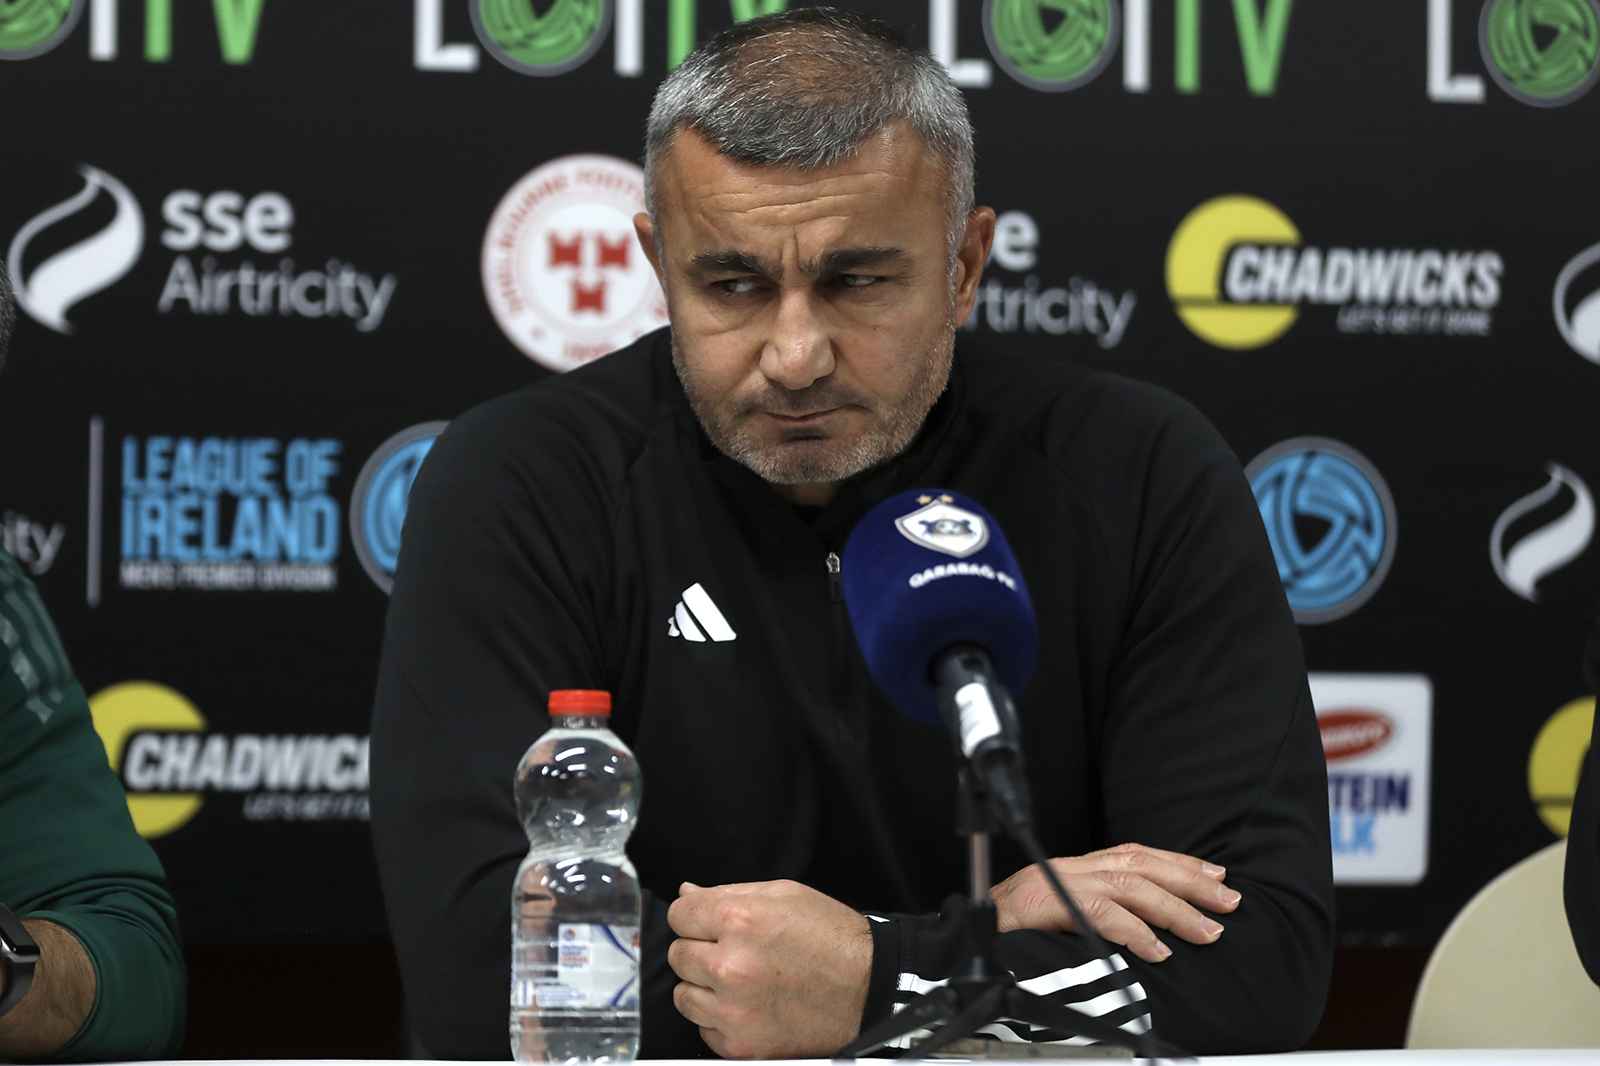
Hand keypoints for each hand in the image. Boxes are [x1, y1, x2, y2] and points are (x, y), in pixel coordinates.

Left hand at [667, 879, 871, 1058]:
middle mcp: (731, 967)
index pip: (679, 914)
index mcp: (740, 920)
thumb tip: (687, 892)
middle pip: (677, 955)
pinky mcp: (741, 1046)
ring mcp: (734, 1011)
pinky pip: (704, 1030)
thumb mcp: (785, 895)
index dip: (694, 915)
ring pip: (683, 996)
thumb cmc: (833, 940)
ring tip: (740, 980)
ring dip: (703, 987)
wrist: (871, 989)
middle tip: (732, 951)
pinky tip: (749, 1005)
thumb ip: (728, 893)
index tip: (707, 922)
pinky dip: (720, 1020)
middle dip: (699, 949)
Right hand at [990, 843, 1240, 963]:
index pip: (1133, 855)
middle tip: (1228, 903)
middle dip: (1189, 882)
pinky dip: (1133, 931)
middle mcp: (1066, 869)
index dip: (1177, 864)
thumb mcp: (1056, 920)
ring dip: (1173, 909)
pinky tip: (1158, 950)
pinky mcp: (1042, 904)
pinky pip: (1097, 913)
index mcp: (1072, 870)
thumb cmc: (1007, 935)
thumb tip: (1145, 933)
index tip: (1215, 877)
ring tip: (1206, 931)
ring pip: (1126, 885)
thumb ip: (1093, 917)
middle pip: (1137, 864)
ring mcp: (1053, 884)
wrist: (957, 940)